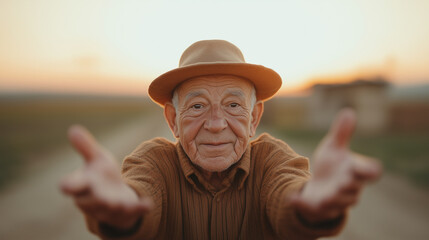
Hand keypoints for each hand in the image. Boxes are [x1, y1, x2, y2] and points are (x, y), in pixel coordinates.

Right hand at [60, 125, 152, 229]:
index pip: (71, 187)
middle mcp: (92, 200)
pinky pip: (132, 212)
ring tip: (118, 203)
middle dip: (93, 199)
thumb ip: (86, 147)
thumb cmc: (101, 176)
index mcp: (82, 185)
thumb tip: (73, 129)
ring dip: (113, 207)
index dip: (69, 186)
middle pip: (89, 202)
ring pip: (108, 210)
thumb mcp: (96, 159)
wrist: (117, 197)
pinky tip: (148, 204)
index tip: (66, 185)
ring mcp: (109, 208)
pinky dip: (139, 208)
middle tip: (99, 196)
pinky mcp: (126, 212)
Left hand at [291, 109, 381, 223]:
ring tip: (325, 197)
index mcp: (354, 172)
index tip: (373, 169)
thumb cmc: (331, 165)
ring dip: (333, 200)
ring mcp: (334, 200)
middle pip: (353, 190)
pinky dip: (302, 204)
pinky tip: (292, 198)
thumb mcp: (333, 147)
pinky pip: (313, 209)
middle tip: (345, 181)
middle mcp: (348, 188)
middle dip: (350, 186)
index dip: (370, 171)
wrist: (319, 186)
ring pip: (339, 203)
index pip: (369, 173)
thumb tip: (349, 111)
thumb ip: (341, 133)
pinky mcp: (319, 208)